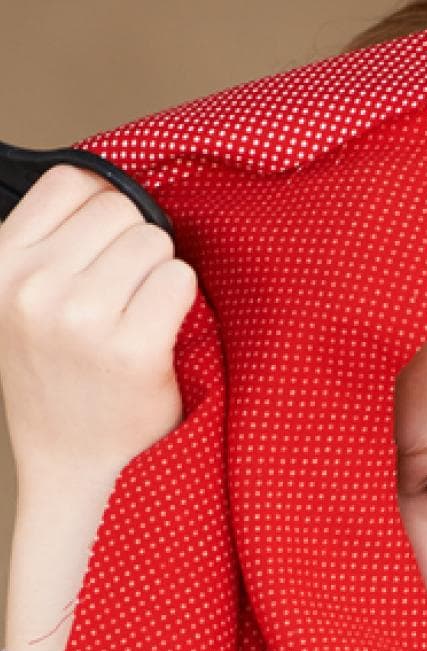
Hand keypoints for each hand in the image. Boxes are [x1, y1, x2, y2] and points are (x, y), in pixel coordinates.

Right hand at [0, 163, 196, 483]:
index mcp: (0, 264)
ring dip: (163, 273)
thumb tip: (111, 183)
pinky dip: (184, 301)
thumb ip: (51, 244)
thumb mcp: (24, 300)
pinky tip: (163, 334)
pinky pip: (180, 280)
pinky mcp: (132, 350)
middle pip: (122, 210)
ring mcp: (80, 317)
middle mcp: (33, 285)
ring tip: (143, 316)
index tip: (110, 253)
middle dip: (138, 245)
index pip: (72, 183)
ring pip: (154, 242)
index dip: (105, 212)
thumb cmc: (62, 382)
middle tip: (131, 297)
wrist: (75, 467)